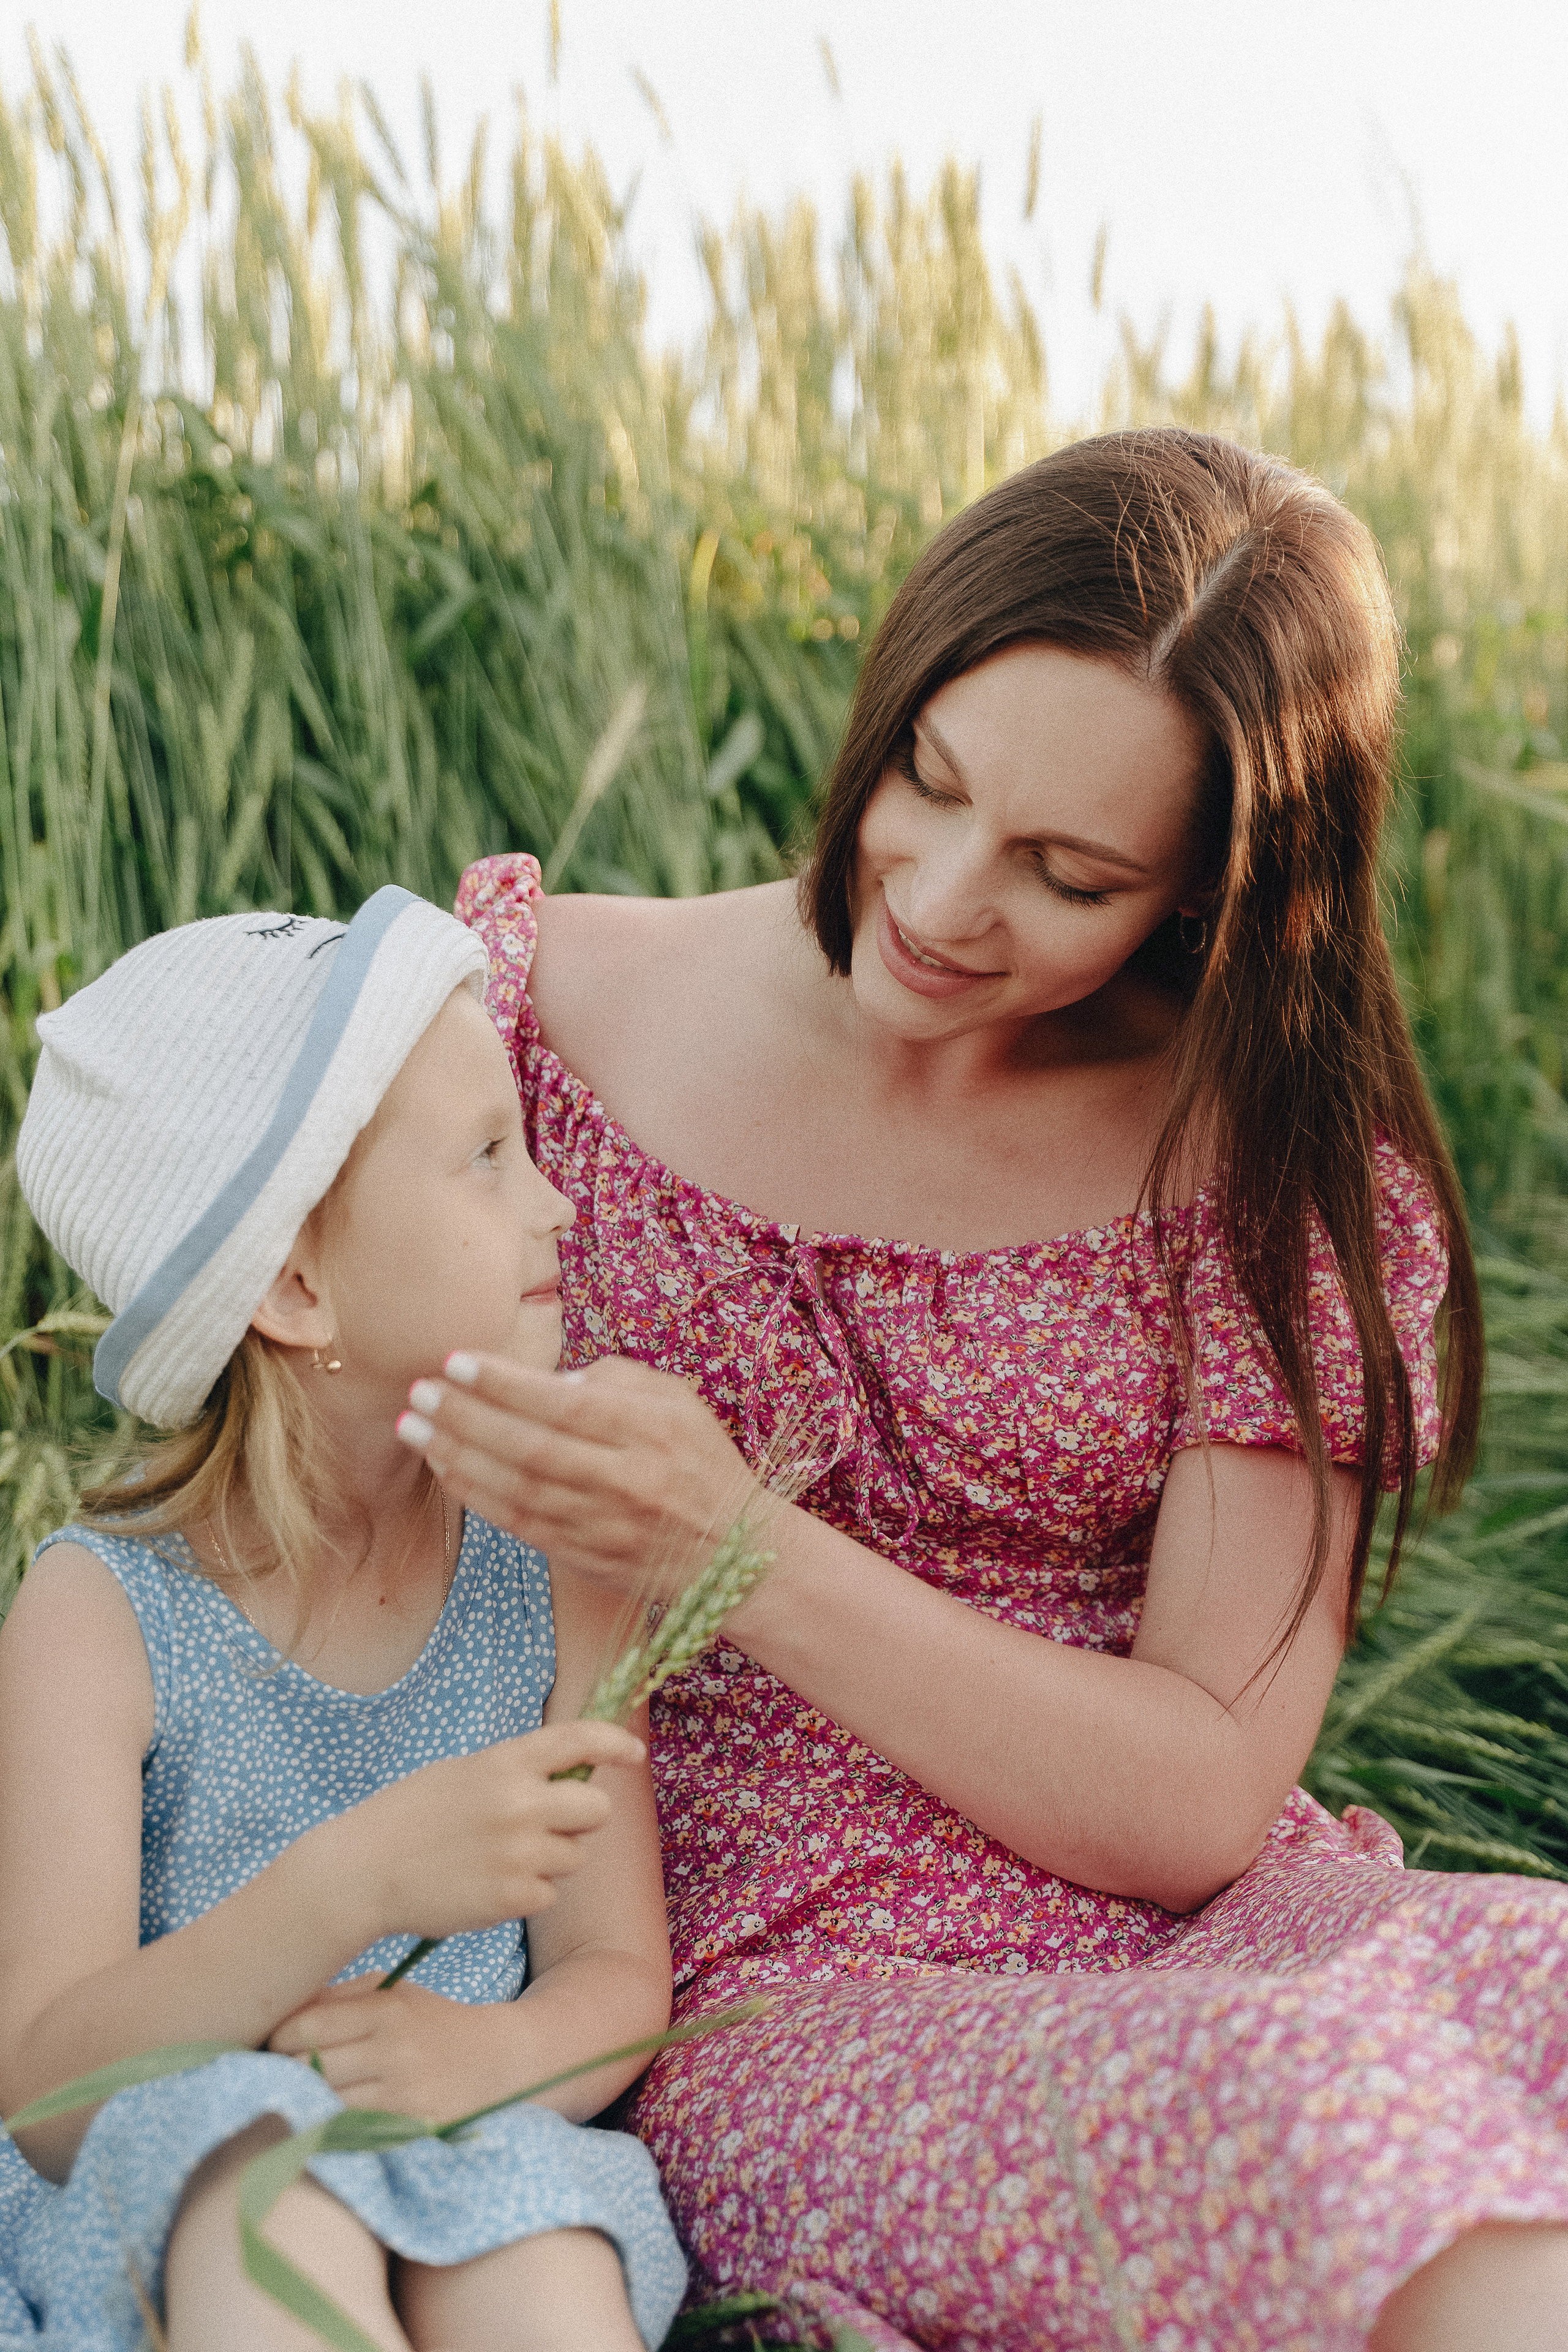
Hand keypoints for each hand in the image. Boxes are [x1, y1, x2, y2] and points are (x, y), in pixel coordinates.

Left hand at [268, 1975, 513, 2120]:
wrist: (502, 2061)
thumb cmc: (435, 2023)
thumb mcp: (395, 1993)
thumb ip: (341, 1997)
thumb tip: (283, 2012)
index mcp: (386, 2010)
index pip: (305, 2026)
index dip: (278, 2037)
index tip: (277, 2043)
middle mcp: (393, 2050)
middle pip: (306, 2067)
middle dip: (287, 2071)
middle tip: (285, 2072)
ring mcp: (402, 2095)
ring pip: (323, 2104)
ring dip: (307, 2103)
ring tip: (306, 2096)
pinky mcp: (409, 2130)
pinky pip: (349, 2133)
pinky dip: (332, 2127)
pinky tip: (332, 2119)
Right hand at [346, 1720, 644, 1946]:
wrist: (362, 1871)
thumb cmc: (409, 1818)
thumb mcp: (462, 1774)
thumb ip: (516, 1773)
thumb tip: (571, 1778)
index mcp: (505, 1762)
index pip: (579, 1739)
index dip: (614, 1744)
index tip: (634, 1754)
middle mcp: (520, 1803)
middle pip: (598, 1809)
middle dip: (583, 1820)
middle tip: (551, 1827)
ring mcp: (519, 1852)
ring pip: (575, 1857)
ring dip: (552, 1861)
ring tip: (502, 1860)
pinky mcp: (513, 1897)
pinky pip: (549, 1895)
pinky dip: (527, 1895)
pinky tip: (487, 1887)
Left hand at [394, 1353, 758, 1604]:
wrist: (729, 1551)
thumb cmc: (699, 1461)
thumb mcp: (676, 1401)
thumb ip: (614, 1379)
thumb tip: (547, 1382)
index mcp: (648, 1432)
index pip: (564, 1405)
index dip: (505, 1384)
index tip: (456, 1361)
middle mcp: (622, 1480)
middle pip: (529, 1448)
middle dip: (465, 1417)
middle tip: (418, 1391)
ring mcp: (599, 1523)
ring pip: (515, 1488)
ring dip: (456, 1455)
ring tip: (412, 1426)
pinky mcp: (580, 1554)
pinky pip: (516, 1523)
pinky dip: (475, 1493)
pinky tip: (444, 1466)